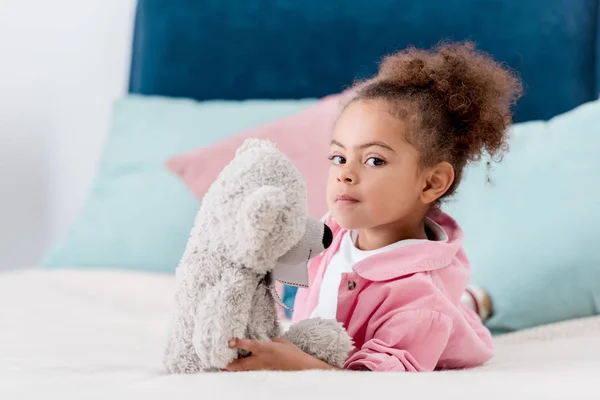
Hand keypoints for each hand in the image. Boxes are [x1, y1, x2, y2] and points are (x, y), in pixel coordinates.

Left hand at [225, 337, 340, 371]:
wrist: (303, 368)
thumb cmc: (293, 353)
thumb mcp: (281, 342)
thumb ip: (270, 340)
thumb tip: (262, 340)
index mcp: (268, 348)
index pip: (251, 345)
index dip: (240, 343)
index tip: (230, 341)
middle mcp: (263, 360)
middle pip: (243, 364)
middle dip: (231, 364)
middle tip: (221, 363)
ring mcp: (264, 370)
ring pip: (246, 371)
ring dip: (236, 370)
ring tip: (226, 368)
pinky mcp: (266, 376)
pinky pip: (252, 374)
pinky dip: (246, 373)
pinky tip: (240, 372)